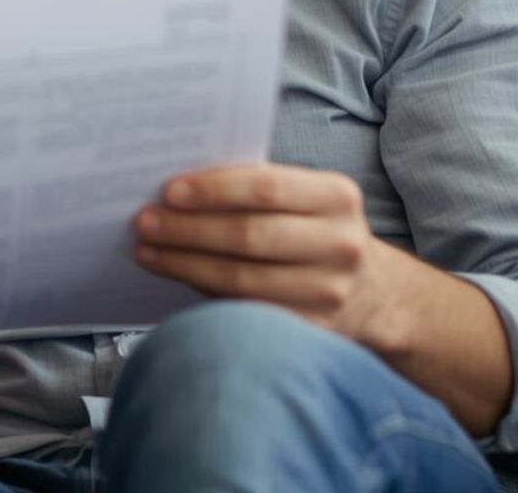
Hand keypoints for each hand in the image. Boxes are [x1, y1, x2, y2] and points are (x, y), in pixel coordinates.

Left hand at [133, 163, 398, 343]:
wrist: (374, 293)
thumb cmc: (315, 231)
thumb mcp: (307, 199)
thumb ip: (256, 189)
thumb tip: (176, 191)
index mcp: (337, 198)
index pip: (266, 188)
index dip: (213, 190)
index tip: (168, 191)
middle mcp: (341, 245)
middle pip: (248, 236)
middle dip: (188, 229)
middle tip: (144, 222)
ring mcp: (329, 293)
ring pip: (241, 279)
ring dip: (184, 263)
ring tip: (147, 250)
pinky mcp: (312, 329)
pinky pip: (244, 308)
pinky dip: (202, 290)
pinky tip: (176, 275)